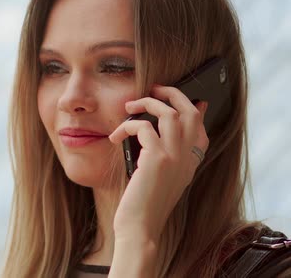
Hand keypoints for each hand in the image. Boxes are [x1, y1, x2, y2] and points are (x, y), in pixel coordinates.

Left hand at [108, 84, 208, 241]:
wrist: (140, 228)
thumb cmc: (146, 203)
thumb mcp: (163, 177)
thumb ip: (169, 155)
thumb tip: (164, 131)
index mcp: (191, 161)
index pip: (201, 125)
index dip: (192, 107)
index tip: (181, 97)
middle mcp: (188, 156)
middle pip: (189, 110)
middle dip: (171, 93)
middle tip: (153, 89)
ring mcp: (175, 156)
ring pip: (168, 112)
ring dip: (147, 103)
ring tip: (129, 106)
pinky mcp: (156, 159)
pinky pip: (144, 126)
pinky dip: (127, 126)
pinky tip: (116, 137)